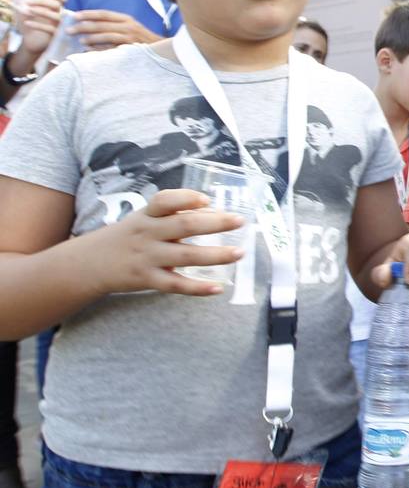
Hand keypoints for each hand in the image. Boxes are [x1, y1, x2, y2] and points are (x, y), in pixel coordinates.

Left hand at [12, 0, 65, 66]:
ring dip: (41, 11)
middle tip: (26, 2)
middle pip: (57, 5)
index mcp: (55, 8)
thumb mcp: (22, 8)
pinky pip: (50, 29)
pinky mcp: (56, 36)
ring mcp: (59, 26)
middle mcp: (60, 16)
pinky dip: (37, 25)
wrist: (30, 41)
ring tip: (27, 10)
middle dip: (42, 1)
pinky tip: (26, 23)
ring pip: (56, 17)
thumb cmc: (30, 22)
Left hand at [68, 10, 158, 48]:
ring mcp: (130, 38)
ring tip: (79, 40)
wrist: (161, 51)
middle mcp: (129, 26)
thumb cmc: (141, 40)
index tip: (74, 16)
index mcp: (126, 19)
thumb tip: (91, 25)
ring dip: (91, 38)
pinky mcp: (131, 49)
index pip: (104, 14)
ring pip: (107, 35)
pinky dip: (100, 49)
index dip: (88, 14)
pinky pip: (112, 49)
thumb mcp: (130, 28)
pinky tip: (90, 50)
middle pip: (102, 24)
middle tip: (69, 30)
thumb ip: (114, 25)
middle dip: (83, 26)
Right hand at [86, 189, 244, 296]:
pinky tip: (217, 288)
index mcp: (147, 215)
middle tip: (240, 221)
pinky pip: (175, 285)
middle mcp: (148, 233)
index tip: (206, 199)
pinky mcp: (147, 279)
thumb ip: (173, 215)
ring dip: (215, 255)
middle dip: (215, 223)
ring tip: (239, 253)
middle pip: (184, 226)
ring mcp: (147, 257)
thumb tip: (215, 213)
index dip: (186, 198)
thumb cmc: (128, 236)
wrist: (88, 263)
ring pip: (186, 256)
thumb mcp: (144, 218)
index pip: (164, 201)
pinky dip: (197, 288)